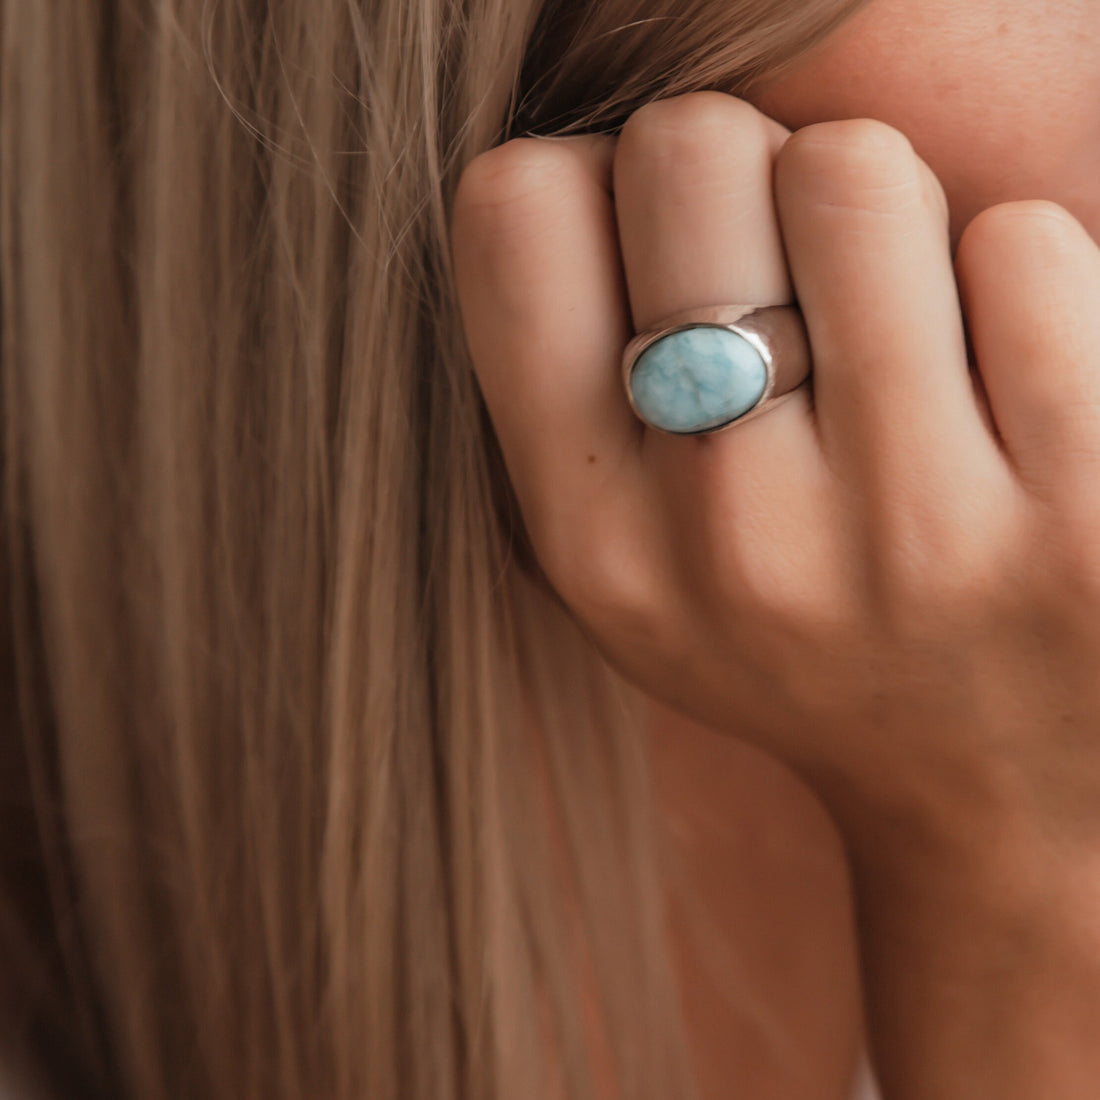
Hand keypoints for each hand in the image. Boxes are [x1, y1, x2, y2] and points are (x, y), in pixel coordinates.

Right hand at [450, 92, 1099, 860]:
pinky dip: (1008, 282)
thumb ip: (571, 383)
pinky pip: (1018, 243)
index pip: (517, 210)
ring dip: (879, 222)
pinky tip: (1001, 389)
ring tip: (895, 340)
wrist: (995, 787)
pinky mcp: (1084, 511)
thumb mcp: (634, 563)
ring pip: (856, 172)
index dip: (590, 181)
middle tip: (784, 279)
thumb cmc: (803, 638)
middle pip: (690, 150)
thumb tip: (585, 161)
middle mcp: (732, 544)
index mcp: (597, 544)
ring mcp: (912, 532)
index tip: (651, 246)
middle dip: (741, 175)